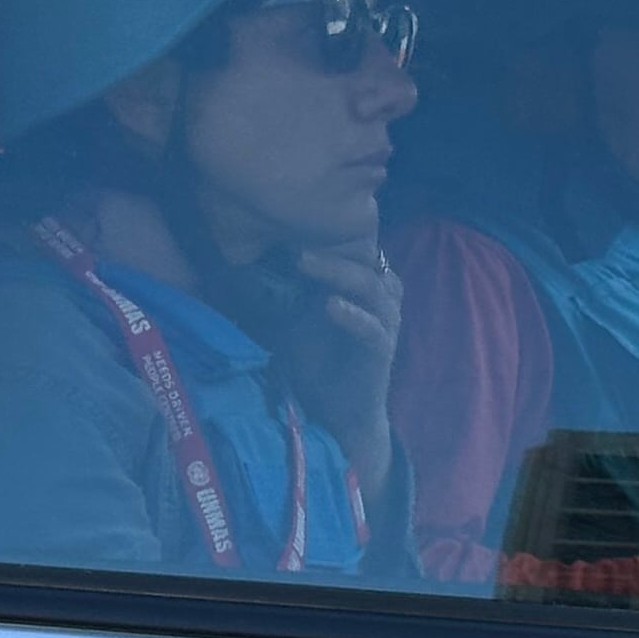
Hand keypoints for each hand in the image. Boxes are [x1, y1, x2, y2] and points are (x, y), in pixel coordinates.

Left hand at [275, 240, 403, 487]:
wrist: (338, 414)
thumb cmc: (318, 364)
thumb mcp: (296, 321)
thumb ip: (289, 292)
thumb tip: (253, 260)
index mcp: (365, 287)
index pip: (353, 250)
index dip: (327, 236)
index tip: (288, 223)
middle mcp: (381, 300)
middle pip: (364, 260)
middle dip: (331, 246)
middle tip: (293, 236)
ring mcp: (385, 324)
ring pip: (371, 287)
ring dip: (337, 272)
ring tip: (304, 260)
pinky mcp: (382, 350)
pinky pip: (372, 328)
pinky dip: (352, 315)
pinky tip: (329, 305)